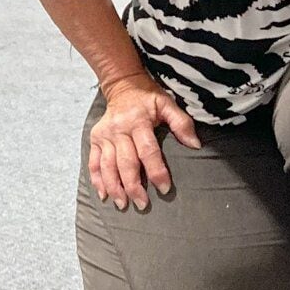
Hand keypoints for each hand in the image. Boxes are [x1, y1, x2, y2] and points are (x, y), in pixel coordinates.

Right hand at [90, 76, 201, 210]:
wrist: (122, 85)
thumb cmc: (148, 97)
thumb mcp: (167, 104)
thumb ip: (181, 123)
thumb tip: (195, 145)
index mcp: (139, 122)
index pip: (148, 151)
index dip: (156, 171)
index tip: (164, 188)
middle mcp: (119, 130)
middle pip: (126, 163)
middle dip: (133, 186)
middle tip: (142, 204)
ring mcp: (105, 135)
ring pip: (108, 166)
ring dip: (114, 187)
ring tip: (123, 204)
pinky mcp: (95, 139)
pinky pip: (94, 162)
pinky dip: (96, 179)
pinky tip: (103, 194)